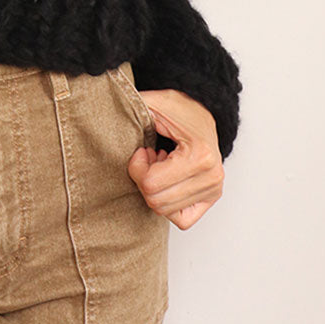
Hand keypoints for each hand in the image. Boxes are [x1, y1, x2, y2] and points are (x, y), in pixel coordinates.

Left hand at [126, 89, 224, 230]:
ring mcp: (213, 190)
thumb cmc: (180, 108)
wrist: (203, 112)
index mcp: (200, 156)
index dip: (137, 168)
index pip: (151, 184)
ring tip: (160, 167)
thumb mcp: (155, 103)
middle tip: (150, 158)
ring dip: (156, 190)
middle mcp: (211, 177)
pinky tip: (167, 181)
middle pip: (156, 201)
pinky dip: (168, 204)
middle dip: (144, 179)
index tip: (142, 151)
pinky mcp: (211, 198)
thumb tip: (110, 112)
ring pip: (166, 211)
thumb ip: (134, 108)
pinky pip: (182, 220)